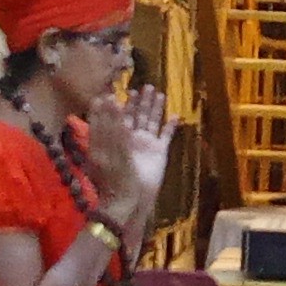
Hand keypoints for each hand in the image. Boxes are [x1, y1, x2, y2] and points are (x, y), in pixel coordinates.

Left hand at [85, 83, 172, 206]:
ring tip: (158, 93)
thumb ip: (113, 123)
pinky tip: (175, 116)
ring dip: (154, 108)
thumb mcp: (110, 147)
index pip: (113, 116)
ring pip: (150, 121)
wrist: (130, 199)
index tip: (114, 90)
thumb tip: (112, 100)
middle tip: (143, 86)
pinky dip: (171, 126)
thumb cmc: (115, 175)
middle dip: (138, 101)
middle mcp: (129, 139)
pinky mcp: (159, 153)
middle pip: (134, 115)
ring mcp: (145, 145)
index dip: (114, 104)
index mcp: (113, 137)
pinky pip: (166, 136)